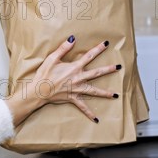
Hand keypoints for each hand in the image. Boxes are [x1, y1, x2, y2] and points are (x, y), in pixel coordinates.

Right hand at [5, 35, 120, 126]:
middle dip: (108, 69)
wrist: (39, 91)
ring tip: (115, 95)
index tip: (106, 44)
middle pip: (97, 73)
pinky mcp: (73, 98)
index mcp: (74, 67)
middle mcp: (78, 78)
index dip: (98, 49)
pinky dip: (89, 113)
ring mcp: (77, 89)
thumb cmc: (44, 74)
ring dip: (105, 93)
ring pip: (94, 91)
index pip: (89, 56)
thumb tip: (72, 38)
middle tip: (119, 67)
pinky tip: (96, 119)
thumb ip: (63, 48)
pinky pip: (83, 107)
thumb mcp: (52, 58)